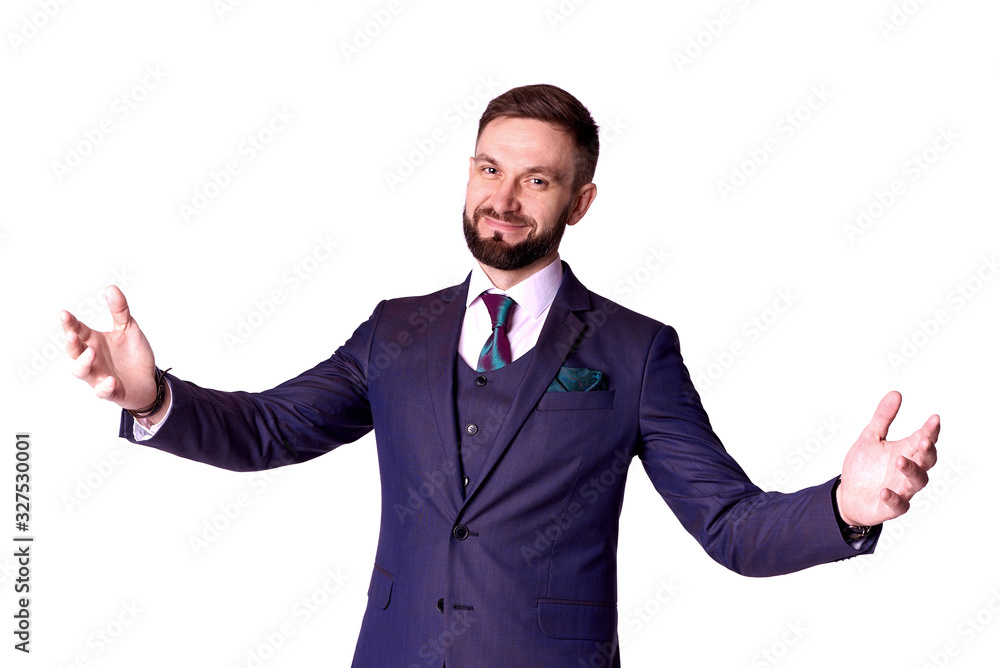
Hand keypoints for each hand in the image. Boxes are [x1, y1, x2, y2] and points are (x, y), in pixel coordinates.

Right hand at [61, 286, 157, 410]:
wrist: (149, 381)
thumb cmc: (134, 355)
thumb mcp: (129, 329)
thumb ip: (120, 311)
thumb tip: (110, 288)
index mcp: (94, 341)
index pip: (77, 331)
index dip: (70, 323)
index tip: (64, 314)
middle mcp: (92, 358)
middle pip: (74, 351)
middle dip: (71, 342)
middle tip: (72, 333)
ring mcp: (99, 375)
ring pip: (82, 372)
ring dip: (84, 363)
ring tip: (91, 352)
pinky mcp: (111, 391)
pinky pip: (103, 392)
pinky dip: (105, 387)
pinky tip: (111, 381)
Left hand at [837, 391, 939, 526]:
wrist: (848, 494)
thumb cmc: (865, 466)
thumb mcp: (870, 437)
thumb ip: (883, 418)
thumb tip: (896, 393)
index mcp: (906, 451)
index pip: (924, 439)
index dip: (931, 431)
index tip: (934, 419)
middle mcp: (908, 470)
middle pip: (926, 460)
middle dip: (927, 451)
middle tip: (924, 440)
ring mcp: (902, 489)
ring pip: (916, 482)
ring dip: (911, 471)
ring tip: (899, 460)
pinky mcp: (891, 507)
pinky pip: (898, 505)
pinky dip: (893, 498)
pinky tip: (884, 491)